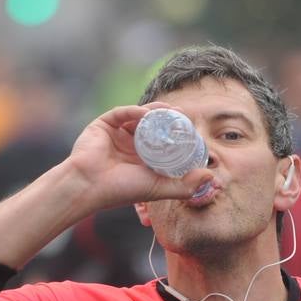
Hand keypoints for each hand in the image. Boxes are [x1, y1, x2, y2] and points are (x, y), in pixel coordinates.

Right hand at [62, 103, 212, 211]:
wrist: (89, 186)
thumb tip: (211, 178)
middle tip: (183, 115)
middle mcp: (128, 144)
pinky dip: (135, 110)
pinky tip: (148, 112)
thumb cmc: (121, 190)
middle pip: (152, 126)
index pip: (162, 141)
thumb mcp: (159, 188)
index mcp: (140, 159)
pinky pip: (121, 112)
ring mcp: (115, 133)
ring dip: (154, 112)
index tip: (191, 130)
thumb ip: (184, 186)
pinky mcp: (103, 125)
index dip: (176, 134)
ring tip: (170, 111)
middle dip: (168, 119)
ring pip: (138, 116)